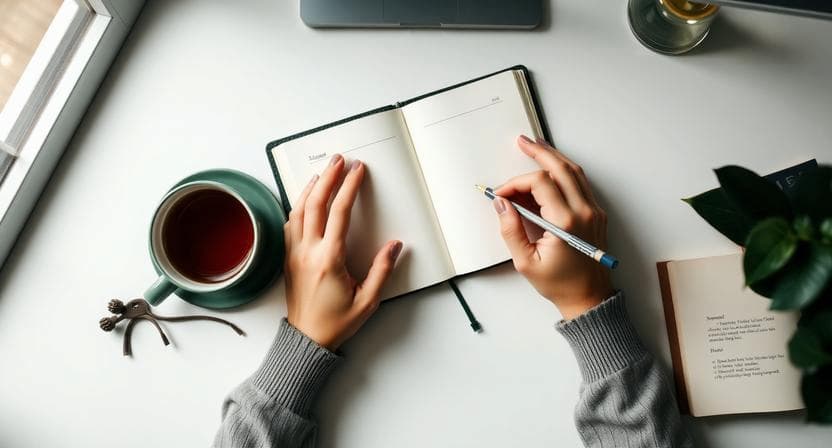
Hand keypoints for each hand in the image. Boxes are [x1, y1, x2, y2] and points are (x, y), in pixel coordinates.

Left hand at [284, 154, 402, 349]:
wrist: (307, 341)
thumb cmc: (336, 323)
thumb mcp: (368, 301)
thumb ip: (382, 270)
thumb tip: (395, 245)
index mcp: (328, 259)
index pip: (339, 213)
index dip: (349, 187)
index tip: (358, 171)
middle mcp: (307, 252)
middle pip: (315, 203)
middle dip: (328, 177)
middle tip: (339, 160)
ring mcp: (294, 254)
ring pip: (298, 210)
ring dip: (310, 188)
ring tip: (322, 172)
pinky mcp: (288, 258)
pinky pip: (290, 224)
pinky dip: (298, 205)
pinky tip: (305, 199)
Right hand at [493, 136, 612, 319]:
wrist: (589, 298)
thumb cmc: (559, 284)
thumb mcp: (526, 262)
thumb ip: (510, 230)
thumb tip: (501, 204)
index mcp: (566, 223)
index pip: (539, 184)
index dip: (516, 183)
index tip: (501, 195)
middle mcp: (583, 212)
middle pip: (561, 168)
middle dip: (539, 152)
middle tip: (522, 142)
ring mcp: (593, 211)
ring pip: (574, 172)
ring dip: (554, 157)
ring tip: (536, 147)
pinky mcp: (595, 214)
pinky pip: (580, 184)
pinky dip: (563, 173)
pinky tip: (550, 169)